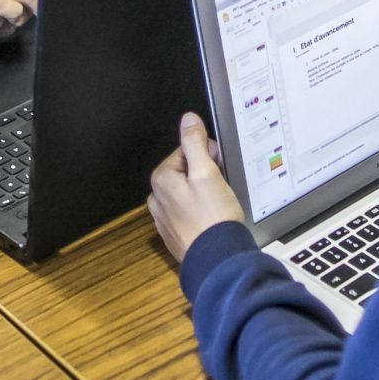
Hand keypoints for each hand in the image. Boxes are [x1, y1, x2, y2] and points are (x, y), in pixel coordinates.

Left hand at [148, 113, 245, 266]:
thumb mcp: (206, 172)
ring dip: (204, 193)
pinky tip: (214, 218)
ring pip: (188, 193)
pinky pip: (190, 212)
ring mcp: (165, 218)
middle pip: (186, 172)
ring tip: (219, 205)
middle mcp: (157, 198)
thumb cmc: (213, 218)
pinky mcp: (176, 234)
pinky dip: (202, 212)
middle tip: (221, 187)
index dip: (207, 156)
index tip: (218, 166)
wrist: (217, 260)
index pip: (185, 152)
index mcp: (161, 180)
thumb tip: (188, 119)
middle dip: (206, 175)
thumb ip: (194, 142)